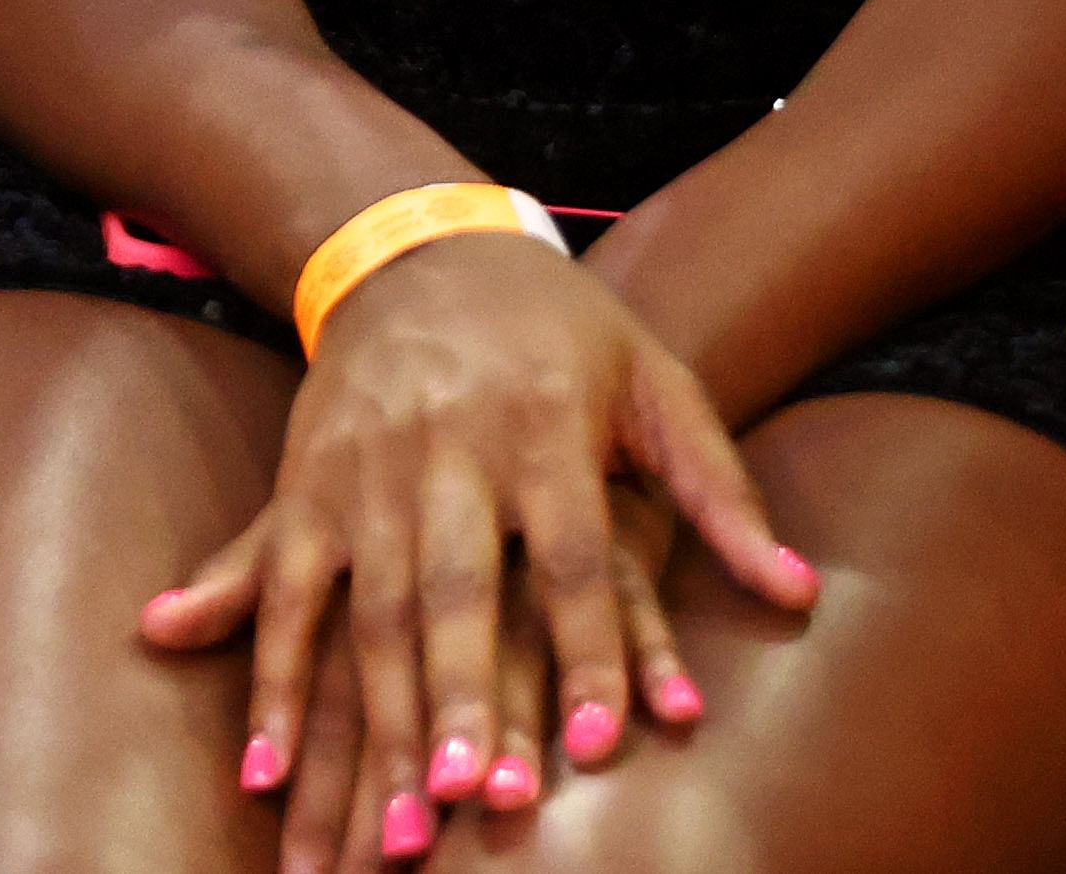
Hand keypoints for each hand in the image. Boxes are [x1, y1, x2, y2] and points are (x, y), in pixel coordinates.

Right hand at [138, 228, 813, 872]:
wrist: (421, 249)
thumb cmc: (561, 333)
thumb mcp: (656, 382)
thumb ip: (721, 490)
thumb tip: (798, 589)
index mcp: (544, 425)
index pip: (574, 555)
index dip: (591, 651)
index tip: (605, 749)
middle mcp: (448, 449)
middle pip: (455, 588)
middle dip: (461, 699)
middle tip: (473, 800)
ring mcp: (366, 468)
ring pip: (371, 606)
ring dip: (378, 718)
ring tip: (402, 819)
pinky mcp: (305, 482)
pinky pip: (284, 591)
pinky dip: (270, 683)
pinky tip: (266, 768)